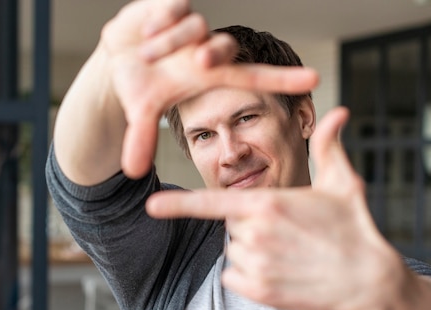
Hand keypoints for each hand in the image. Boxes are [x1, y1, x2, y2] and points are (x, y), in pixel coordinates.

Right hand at [100, 0, 318, 177]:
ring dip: (168, 43)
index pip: (252, 76)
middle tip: (200, 64)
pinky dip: (160, 21)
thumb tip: (132, 171)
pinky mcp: (172, 4)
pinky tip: (146, 32)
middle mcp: (204, 48)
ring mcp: (190, 25)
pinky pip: (174, 7)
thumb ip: (142, 137)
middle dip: (215, 54)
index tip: (314, 80)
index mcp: (207, 75)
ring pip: (194, 27)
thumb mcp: (142, 110)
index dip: (283, 78)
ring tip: (145, 54)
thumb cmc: (139, 84)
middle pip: (224, 47)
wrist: (116, 54)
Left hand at [146, 107, 403, 309]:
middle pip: (231, 225)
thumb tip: (339, 111)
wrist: (369, 279)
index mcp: (267, 204)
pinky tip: (281, 271)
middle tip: (286, 229)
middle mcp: (256, 234)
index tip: (152, 206)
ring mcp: (256, 265)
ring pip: (233, 251)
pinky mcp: (259, 290)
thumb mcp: (343, 182)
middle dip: (250, 224)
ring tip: (288, 250)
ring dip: (252, 250)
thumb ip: (329, 145)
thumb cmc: (355, 226)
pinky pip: (234, 277)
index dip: (179, 205)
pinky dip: (250, 275)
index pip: (212, 202)